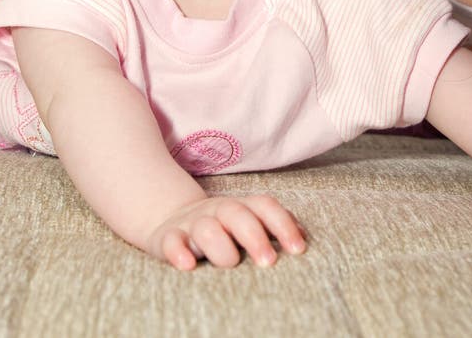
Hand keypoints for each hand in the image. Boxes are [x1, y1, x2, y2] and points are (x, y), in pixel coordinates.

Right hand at [147, 194, 306, 269]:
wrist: (171, 220)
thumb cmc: (221, 229)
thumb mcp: (245, 224)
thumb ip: (271, 228)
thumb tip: (303, 237)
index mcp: (240, 207)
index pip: (264, 206)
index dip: (282, 224)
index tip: (298, 249)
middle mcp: (217, 211)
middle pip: (237, 214)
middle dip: (254, 236)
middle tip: (268, 262)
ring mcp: (192, 224)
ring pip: (206, 227)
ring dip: (220, 245)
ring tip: (230, 262)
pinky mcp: (168, 238)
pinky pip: (171, 242)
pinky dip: (178, 252)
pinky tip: (188, 265)